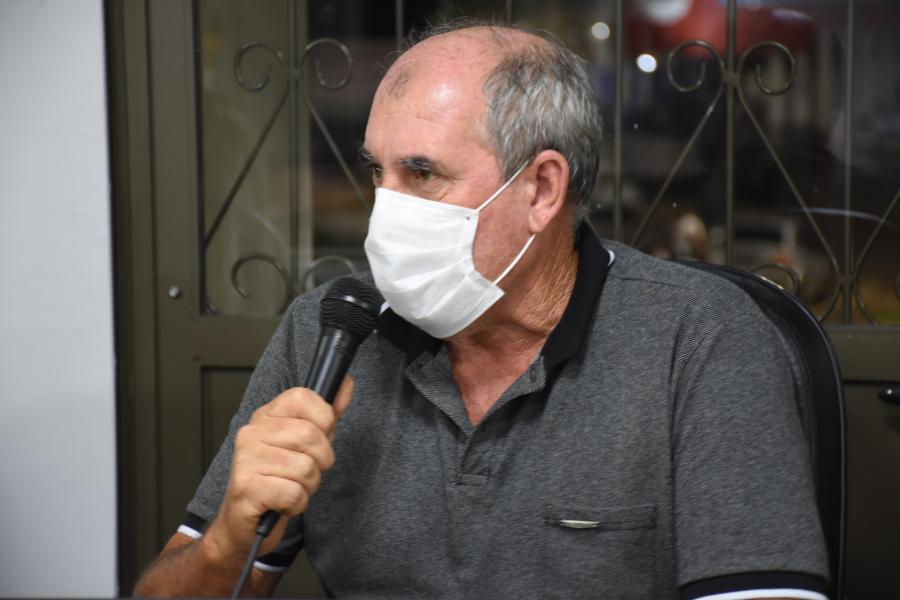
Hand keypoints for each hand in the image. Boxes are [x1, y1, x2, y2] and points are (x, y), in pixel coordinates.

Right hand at [202, 376, 353, 563]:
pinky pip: (293, 493)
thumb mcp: (303, 443)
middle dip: (321, 461)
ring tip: (292, 488)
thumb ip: (325, 416)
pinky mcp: (246, 488)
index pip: (302, 396)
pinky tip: (283, 503)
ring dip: (308, 486)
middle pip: (310, 435)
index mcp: (266, 416)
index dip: (324, 419)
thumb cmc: (276, 480)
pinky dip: (297, 504)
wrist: (243, 523)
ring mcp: (246, 459)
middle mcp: (252, 433)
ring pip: (305, 468)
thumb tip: (346, 384)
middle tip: (306, 472)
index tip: (321, 437)